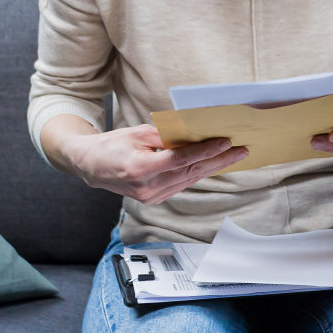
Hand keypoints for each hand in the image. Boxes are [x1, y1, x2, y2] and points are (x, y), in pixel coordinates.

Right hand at [64, 124, 246, 204]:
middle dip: (218, 161)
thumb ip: (166, 137)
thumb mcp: (138, 133)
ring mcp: (151, 197)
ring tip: (233, 156)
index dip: (205, 151)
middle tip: (241, 150)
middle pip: (190, 172)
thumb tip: (194, 135)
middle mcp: (147, 188)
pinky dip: (198, 173)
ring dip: (213, 168)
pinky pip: (182, 184)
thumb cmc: (112, 145)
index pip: (180, 160)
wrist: (92, 166)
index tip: (225, 142)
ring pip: (189, 180)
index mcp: (140, 169)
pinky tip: (213, 165)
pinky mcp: (155, 199)